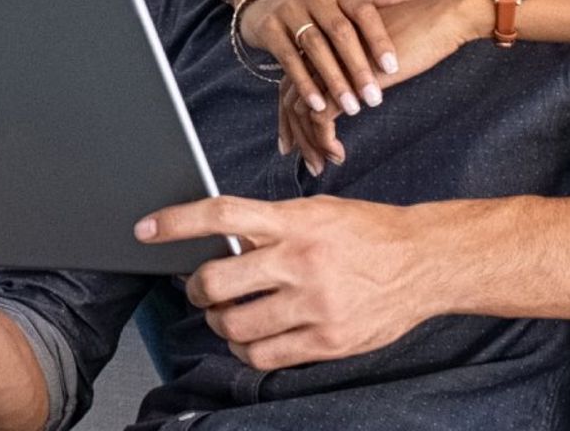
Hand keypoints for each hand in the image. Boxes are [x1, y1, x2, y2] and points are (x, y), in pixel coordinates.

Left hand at [134, 195, 445, 370]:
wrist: (424, 262)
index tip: (146, 229)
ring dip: (220, 323)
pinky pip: (263, 356)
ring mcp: (314, 304)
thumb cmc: (366, 232)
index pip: (222, 216)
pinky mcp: (327, 341)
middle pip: (216, 281)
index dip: (176, 222)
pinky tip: (253, 338)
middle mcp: (300, 261)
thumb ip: (271, 227)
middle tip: (200, 289)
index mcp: (295, 221)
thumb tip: (222, 243)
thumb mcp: (317, 212)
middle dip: (196, 289)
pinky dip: (246, 350)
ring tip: (229, 315)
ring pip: (234, 324)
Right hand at [243, 0, 416, 123]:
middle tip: (375, 99)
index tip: (394, 69)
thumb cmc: (318, 12)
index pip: (364, 12)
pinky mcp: (269, 28)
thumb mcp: (344, 4)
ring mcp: (290, 10)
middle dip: (358, 67)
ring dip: (334, 80)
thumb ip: (378, 3)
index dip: (379, 39)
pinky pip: (288, 59)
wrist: (265, 1)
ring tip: (352, 108)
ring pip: (314, 47)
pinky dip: (304, 84)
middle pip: (340, 32)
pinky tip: (319, 106)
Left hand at [278, 0, 495, 172]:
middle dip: (294, 133)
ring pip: (301, 110)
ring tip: (322, 165)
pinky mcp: (346, 79)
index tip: (294, 141)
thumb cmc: (418, 33)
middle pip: (289, 97)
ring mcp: (330, 65)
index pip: (293, 80)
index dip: (290, 114)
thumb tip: (361, 93)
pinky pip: (321, 116)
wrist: (438, 19)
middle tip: (308, 162)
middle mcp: (321, 52)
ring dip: (310, 143)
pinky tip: (339, 155)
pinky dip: (325, 140)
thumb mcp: (381, 50)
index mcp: (327, 41)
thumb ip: (364, 66)